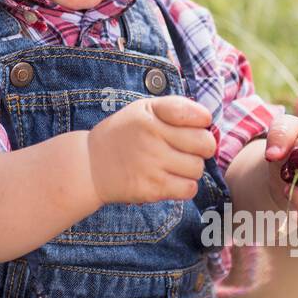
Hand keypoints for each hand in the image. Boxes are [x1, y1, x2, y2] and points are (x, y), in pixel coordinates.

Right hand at [86, 95, 216, 207]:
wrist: (90, 165)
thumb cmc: (124, 134)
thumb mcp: (143, 109)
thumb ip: (175, 108)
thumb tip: (207, 120)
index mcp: (151, 115)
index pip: (200, 116)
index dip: (202, 122)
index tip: (192, 126)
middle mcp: (152, 138)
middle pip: (205, 145)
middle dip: (202, 148)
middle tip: (187, 149)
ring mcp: (151, 165)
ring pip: (198, 169)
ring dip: (190, 169)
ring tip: (173, 165)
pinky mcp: (151, 189)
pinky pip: (188, 189)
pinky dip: (184, 186)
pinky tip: (170, 179)